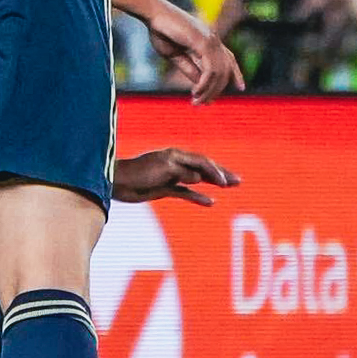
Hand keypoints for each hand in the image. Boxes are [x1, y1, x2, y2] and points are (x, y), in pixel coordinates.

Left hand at [115, 146, 238, 206]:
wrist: (118, 182)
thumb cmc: (139, 172)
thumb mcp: (163, 169)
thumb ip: (182, 172)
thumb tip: (199, 178)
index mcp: (176, 155)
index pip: (201, 161)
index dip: (215, 171)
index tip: (225, 182)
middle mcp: (176, 164)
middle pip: (203, 168)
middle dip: (221, 174)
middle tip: (239, 181)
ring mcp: (172, 176)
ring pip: (198, 180)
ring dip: (213, 184)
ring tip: (230, 187)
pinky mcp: (165, 189)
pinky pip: (186, 193)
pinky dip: (198, 197)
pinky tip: (210, 202)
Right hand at [146, 1, 241, 100]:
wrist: (152, 13)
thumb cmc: (160, 30)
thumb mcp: (175, 55)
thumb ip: (189, 68)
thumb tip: (201, 83)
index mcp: (209, 39)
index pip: (229, 58)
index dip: (236, 73)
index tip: (241, 88)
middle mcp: (213, 39)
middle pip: (226, 69)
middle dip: (217, 89)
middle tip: (204, 103)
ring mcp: (210, 39)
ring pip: (219, 72)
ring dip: (209, 90)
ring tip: (197, 100)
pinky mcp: (203, 42)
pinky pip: (210, 69)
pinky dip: (205, 83)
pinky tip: (196, 91)